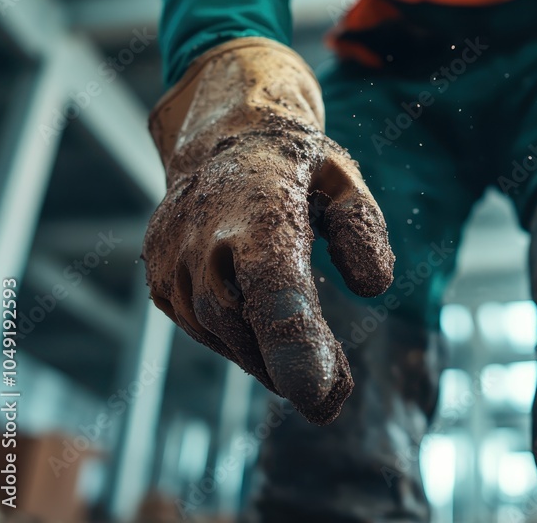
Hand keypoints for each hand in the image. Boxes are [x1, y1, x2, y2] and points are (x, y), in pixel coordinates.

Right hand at [142, 38, 393, 423]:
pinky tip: (270, 334)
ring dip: (269, 360)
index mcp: (258, 205)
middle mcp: (204, 235)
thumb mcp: (344, 178)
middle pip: (243, 322)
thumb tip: (373, 286)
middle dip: (291, 364)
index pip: (273, 282)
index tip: (316, 391)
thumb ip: (362, 227)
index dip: (293, 339)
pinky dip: (242, 342)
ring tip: (314, 369)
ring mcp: (173, 261)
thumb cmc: (295, 166)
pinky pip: (206, 330)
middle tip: (335, 394)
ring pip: (223, 334)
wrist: (218, 142)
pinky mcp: (162, 283)